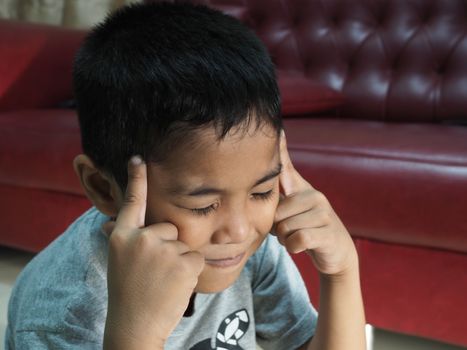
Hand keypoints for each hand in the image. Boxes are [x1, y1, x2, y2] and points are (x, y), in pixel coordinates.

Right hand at [103, 156, 204, 347]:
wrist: (134, 326)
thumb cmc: (128, 293)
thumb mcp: (120, 262)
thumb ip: (125, 239)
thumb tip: (109, 224)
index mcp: (122, 237)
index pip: (132, 202)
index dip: (136, 179)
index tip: (139, 158)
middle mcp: (141, 238)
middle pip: (169, 229)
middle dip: (168, 248)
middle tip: (154, 273)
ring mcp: (162, 249)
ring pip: (184, 245)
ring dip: (179, 262)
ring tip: (162, 282)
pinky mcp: (184, 261)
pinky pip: (196, 258)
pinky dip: (190, 272)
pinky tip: (175, 285)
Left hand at [274, 132, 357, 275]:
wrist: (336, 252)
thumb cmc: (306, 229)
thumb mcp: (291, 211)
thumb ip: (278, 196)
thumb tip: (258, 178)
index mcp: (301, 189)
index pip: (286, 166)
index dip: (280, 148)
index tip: (275, 129)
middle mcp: (314, 195)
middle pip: (276, 212)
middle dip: (277, 227)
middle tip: (289, 229)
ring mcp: (323, 212)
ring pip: (285, 228)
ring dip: (285, 239)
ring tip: (296, 236)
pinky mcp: (327, 232)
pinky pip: (297, 240)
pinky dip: (293, 247)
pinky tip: (301, 245)